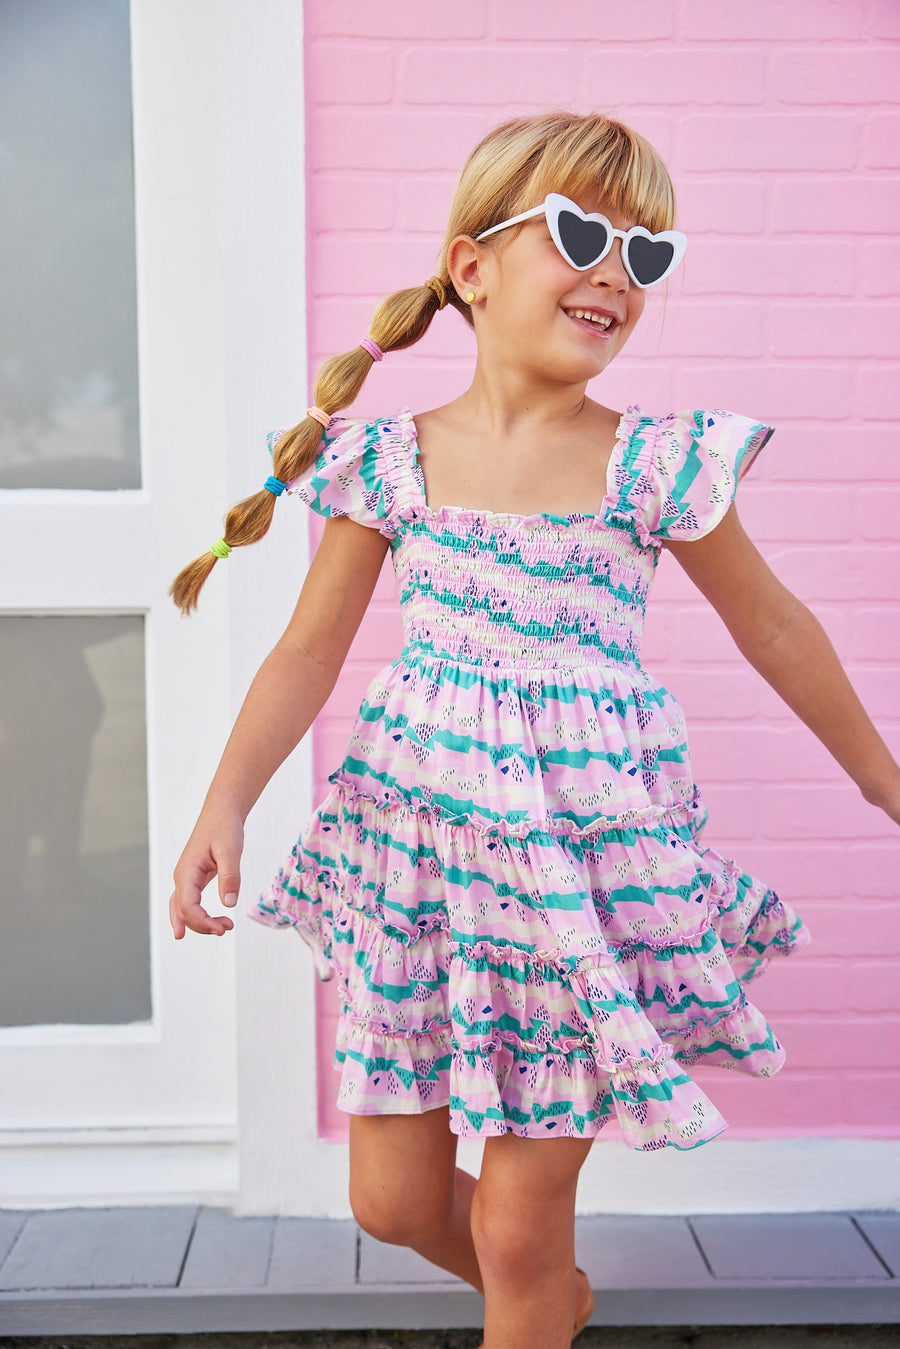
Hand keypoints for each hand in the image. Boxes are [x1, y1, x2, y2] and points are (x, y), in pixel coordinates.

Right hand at [169, 811, 244, 938]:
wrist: (221, 812)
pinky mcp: (194, 878)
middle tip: (227, 927)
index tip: (223, 928)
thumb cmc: (225, 828)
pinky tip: (202, 926)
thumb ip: (230, 876)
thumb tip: (229, 904)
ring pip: (183, 910)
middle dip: (203, 925)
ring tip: (222, 928)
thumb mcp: (230, 850)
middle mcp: (182, 877)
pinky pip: (187, 903)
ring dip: (200, 923)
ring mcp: (186, 878)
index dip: (203, 922)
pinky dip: (193, 917)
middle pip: (184, 913)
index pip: (188, 907)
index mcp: (187, 872)